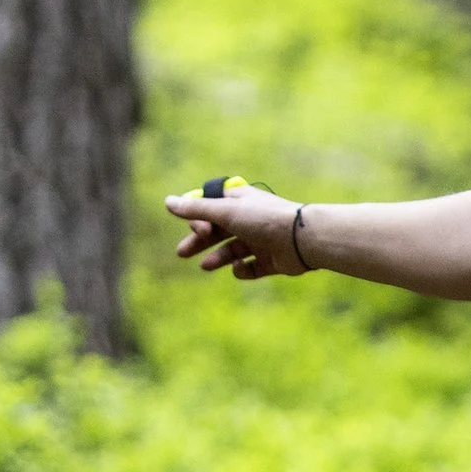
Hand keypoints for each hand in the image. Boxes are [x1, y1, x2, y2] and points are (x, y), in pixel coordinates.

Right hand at [164, 182, 306, 279]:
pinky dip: (242, 269)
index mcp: (240, 201)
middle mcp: (250, 219)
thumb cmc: (263, 219)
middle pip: (219, 230)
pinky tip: (239, 267)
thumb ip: (196, 210)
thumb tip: (168, 202)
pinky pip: (251, 267)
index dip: (199, 217)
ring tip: (205, 266)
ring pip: (233, 249)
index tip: (199, 227)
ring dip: (217, 257)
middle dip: (200, 240)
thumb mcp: (225, 212)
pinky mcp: (272, 260)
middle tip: (181, 252)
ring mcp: (262, 239)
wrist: (302, 239)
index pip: (212, 206)